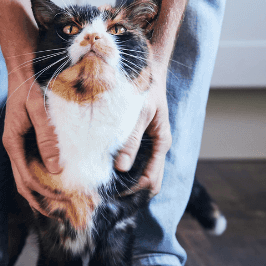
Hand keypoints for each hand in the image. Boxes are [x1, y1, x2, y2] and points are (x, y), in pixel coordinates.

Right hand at [2, 68, 64, 215]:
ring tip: (60, 204)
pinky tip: (56, 183)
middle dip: (42, 201)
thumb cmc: (29, 88)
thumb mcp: (38, 110)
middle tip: (64, 211)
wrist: (21, 73)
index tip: (64, 199)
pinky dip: (42, 179)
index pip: (27, 178)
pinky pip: (31, 167)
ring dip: (41, 193)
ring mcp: (18, 146)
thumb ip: (47, 137)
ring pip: (26, 178)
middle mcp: (13, 148)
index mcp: (13, 143)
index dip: (45, 192)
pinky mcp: (25, 142)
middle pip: (23, 185)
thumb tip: (56, 168)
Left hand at [114, 73, 171, 197]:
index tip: (112, 193)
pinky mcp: (141, 140)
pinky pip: (135, 163)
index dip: (133, 191)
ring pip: (143, 174)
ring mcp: (151, 145)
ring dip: (127, 183)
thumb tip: (121, 167)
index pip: (151, 179)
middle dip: (131, 193)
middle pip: (149, 182)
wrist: (148, 68)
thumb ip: (131, 139)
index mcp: (162, 142)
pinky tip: (106, 171)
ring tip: (104, 187)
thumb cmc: (144, 87)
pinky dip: (124, 171)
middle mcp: (158, 147)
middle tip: (106, 197)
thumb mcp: (138, 112)